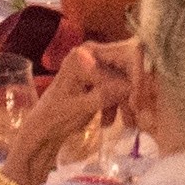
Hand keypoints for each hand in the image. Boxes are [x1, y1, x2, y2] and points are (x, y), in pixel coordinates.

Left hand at [6, 41, 140, 184]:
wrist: (42, 131)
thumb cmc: (55, 117)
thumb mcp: (81, 108)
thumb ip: (104, 95)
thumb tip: (129, 87)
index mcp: (85, 55)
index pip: (124, 55)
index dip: (137, 75)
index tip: (141, 99)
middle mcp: (92, 54)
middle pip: (128, 66)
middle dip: (135, 91)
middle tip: (142, 113)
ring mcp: (96, 66)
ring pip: (125, 79)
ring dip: (128, 101)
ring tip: (130, 123)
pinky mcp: (98, 79)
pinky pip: (118, 87)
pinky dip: (118, 104)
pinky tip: (109, 121)